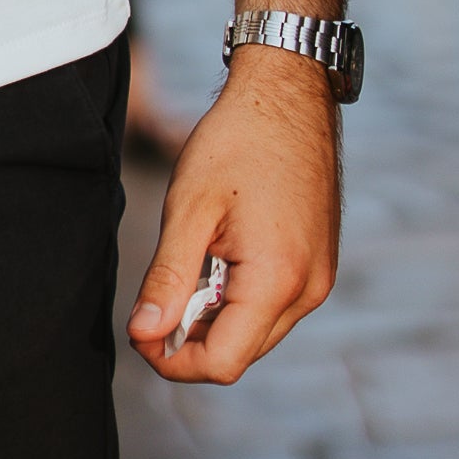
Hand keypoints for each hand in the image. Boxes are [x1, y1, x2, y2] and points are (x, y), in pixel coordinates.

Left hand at [125, 50, 340, 383]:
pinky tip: (216, 260)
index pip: (222, 363)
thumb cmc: (237, 142)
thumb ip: (167, 279)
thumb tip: (143, 335)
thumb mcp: (189, 210)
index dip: (172, 360)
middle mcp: (308, 290)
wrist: (287, 95)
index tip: (139, 331)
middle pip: (240, 354)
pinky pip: (274, 307)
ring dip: (214, 320)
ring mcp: (319, 279)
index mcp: (278, 280)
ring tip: (188, 268)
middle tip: (154, 300)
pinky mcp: (319, 266)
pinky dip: (238, 300)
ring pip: (256, 333)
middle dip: (190, 340)